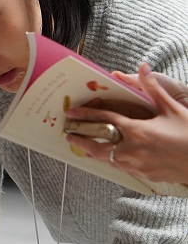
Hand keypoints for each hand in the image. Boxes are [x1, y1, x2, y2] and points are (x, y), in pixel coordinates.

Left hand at [65, 63, 187, 183]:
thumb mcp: (173, 109)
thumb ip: (153, 89)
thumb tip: (143, 67)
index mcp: (138, 131)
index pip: (105, 120)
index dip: (86, 115)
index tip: (71, 114)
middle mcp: (133, 150)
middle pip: (98, 146)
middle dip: (82, 140)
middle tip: (69, 134)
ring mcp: (138, 166)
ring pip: (108, 160)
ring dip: (94, 152)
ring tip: (84, 147)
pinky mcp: (145, 176)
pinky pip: (121, 168)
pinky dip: (112, 161)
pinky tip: (110, 158)